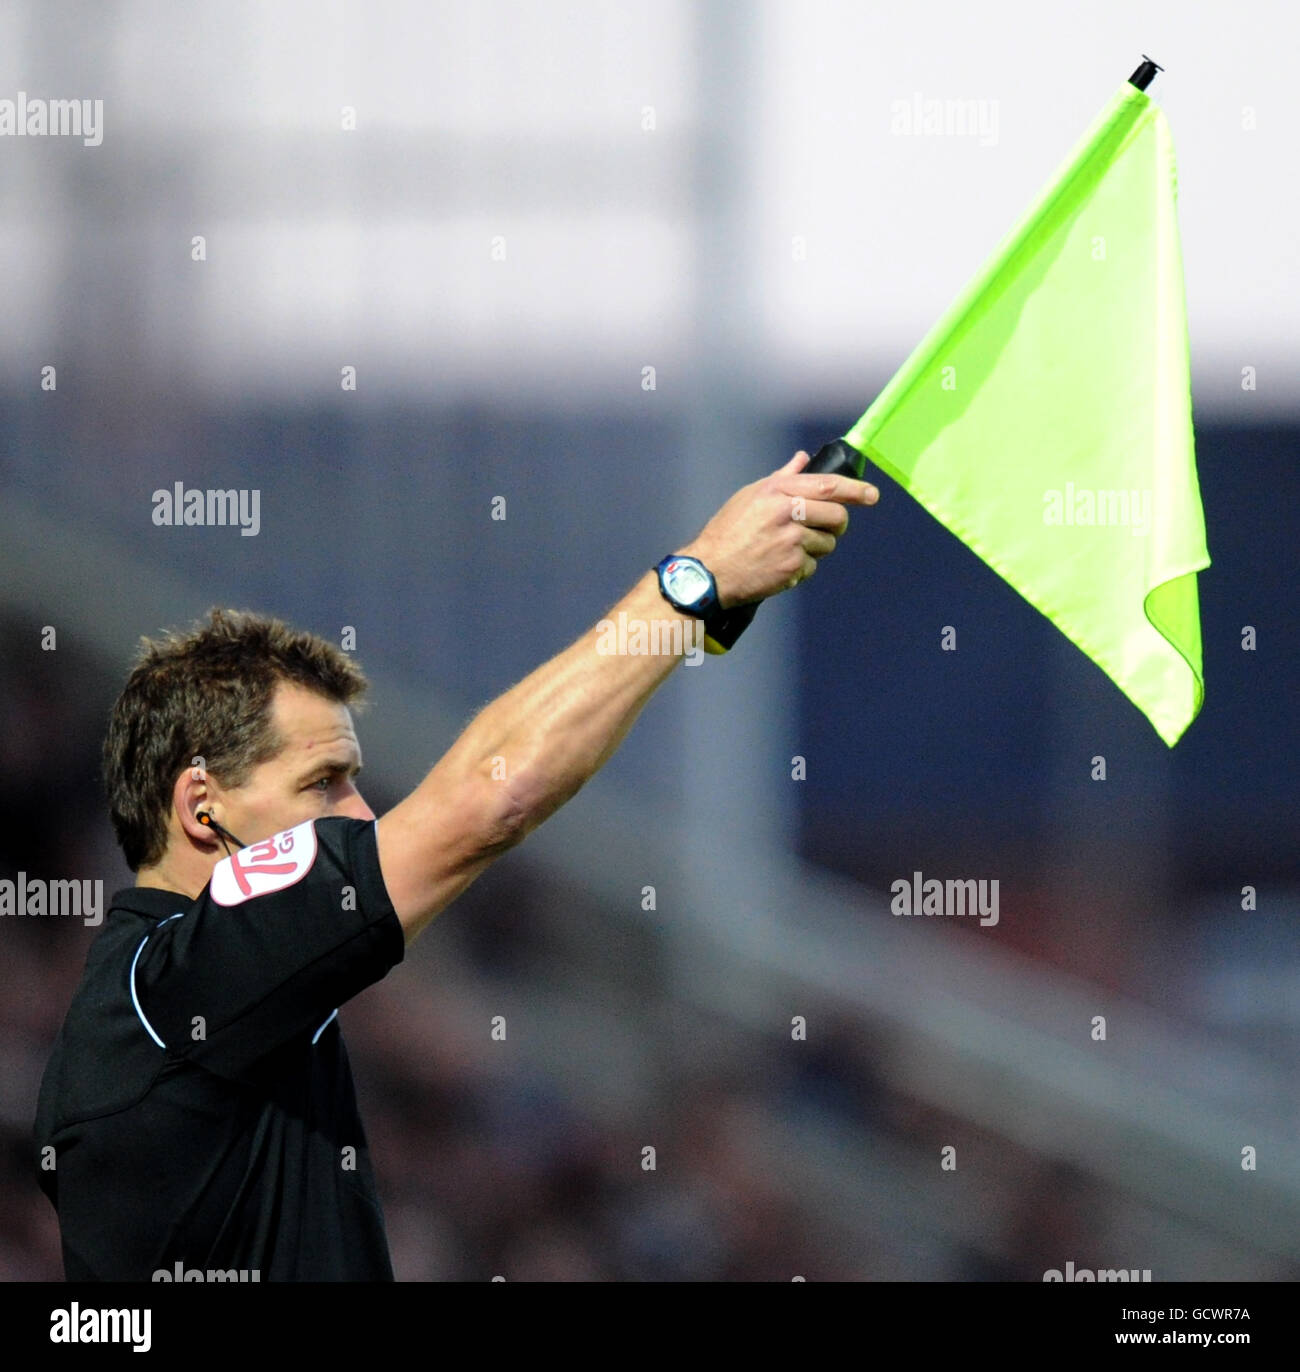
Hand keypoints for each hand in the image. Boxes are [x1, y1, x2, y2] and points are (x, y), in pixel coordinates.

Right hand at [682, 450, 878, 607]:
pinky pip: (812, 567)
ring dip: (816, 548)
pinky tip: (779, 565)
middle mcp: (786, 513)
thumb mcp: (750, 496)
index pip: (828, 486)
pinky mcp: (791, 567)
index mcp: (777, 491)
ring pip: (827, 544)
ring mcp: (791, 541)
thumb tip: (802, 458)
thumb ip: (782, 478)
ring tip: (788, 548)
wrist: (710, 570)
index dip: (856, 490)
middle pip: (836, 516)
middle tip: (827, 528)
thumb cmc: (728, 531)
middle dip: (837, 524)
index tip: (872, 495)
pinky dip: (800, 568)